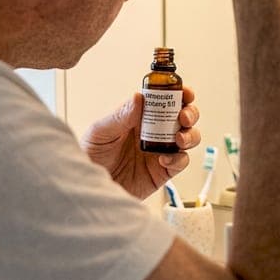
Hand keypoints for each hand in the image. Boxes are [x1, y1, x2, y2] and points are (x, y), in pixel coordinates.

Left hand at [81, 87, 199, 198]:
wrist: (88, 187)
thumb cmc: (90, 157)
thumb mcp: (100, 132)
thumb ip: (120, 116)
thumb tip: (138, 98)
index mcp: (139, 117)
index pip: (165, 100)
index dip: (179, 94)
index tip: (185, 92)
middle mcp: (153, 132)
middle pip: (183, 117)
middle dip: (190, 113)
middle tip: (183, 116)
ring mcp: (160, 151)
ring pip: (188, 138)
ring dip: (190, 135)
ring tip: (179, 139)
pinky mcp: (162, 172)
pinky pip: (180, 162)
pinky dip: (179, 159)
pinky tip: (165, 159)